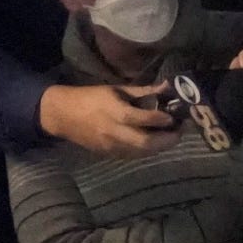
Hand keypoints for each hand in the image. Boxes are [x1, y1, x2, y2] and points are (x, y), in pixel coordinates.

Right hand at [39, 83, 178, 155]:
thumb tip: (167, 86)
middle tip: (180, 131)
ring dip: (161, 147)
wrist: (63, 115)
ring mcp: (111, 146)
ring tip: (172, 137)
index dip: (161, 119)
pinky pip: (134, 156)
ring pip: (142, 152)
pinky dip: (148, 151)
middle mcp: (114, 132)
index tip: (175, 117)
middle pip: (146, 142)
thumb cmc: (90, 97)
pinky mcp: (110, 154)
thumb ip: (143, 91)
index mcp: (114, 112)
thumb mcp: (116, 89)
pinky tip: (156, 143)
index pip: (142, 119)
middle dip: (167, 139)